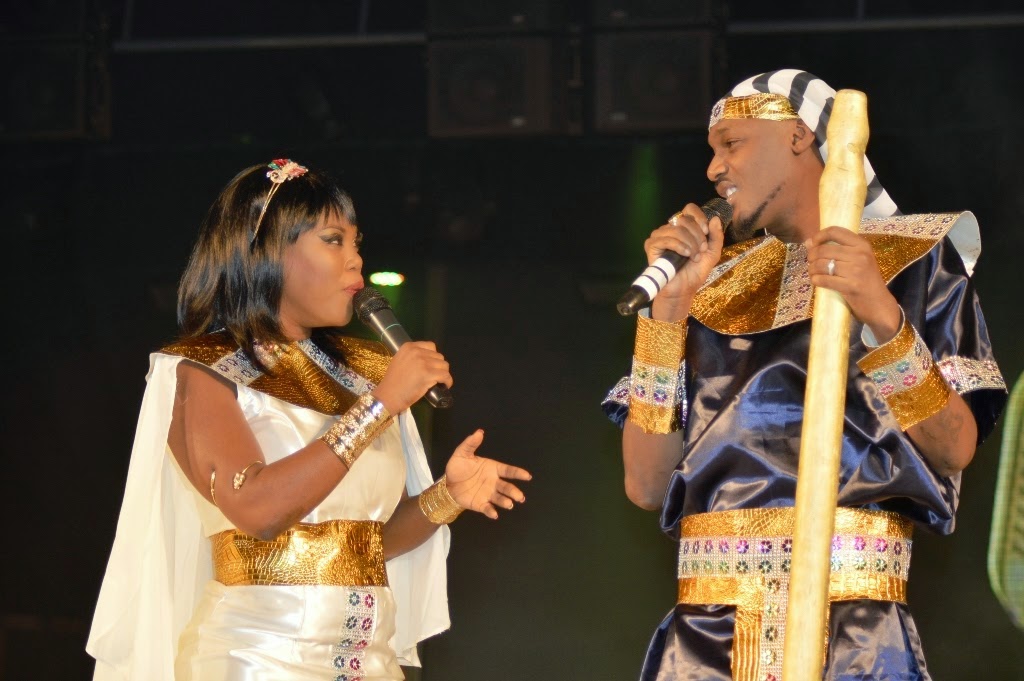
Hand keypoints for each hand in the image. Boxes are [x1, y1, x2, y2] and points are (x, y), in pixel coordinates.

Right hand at [372, 341, 451, 413]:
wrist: (387, 396)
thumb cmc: (392, 382)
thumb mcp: (399, 361)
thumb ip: (411, 357)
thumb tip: (427, 360)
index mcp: (409, 347)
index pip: (431, 346)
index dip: (433, 357)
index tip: (431, 366)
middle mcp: (416, 352)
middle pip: (439, 356)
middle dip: (438, 366)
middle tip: (434, 376)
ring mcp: (423, 363)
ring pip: (444, 365)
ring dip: (443, 374)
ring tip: (439, 381)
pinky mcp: (428, 374)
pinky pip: (446, 376)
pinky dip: (448, 381)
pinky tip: (445, 385)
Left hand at [445, 430, 531, 519]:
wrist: (447, 484)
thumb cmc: (458, 468)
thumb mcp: (462, 453)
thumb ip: (471, 443)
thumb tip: (479, 432)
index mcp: (492, 469)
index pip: (508, 470)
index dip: (518, 473)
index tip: (527, 476)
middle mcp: (493, 482)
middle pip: (507, 487)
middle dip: (514, 491)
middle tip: (520, 497)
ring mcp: (488, 494)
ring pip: (500, 498)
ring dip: (505, 501)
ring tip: (509, 504)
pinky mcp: (480, 504)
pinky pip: (488, 508)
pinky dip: (491, 511)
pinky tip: (494, 514)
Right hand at [644, 203, 725, 321]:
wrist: (684, 289)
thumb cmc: (695, 272)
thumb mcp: (713, 253)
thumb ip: (716, 236)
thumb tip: (715, 218)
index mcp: (684, 227)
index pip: (689, 209)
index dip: (699, 217)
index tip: (706, 232)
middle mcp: (671, 229)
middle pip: (685, 219)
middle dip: (697, 236)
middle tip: (700, 251)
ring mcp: (660, 236)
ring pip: (677, 229)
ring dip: (690, 243)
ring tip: (693, 257)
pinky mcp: (651, 246)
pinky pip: (666, 239)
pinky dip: (679, 246)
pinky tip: (685, 255)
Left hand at [806, 227, 901, 341]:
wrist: (879, 304)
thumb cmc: (865, 281)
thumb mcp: (857, 260)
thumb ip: (837, 250)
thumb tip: (808, 242)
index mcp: (862, 245)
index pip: (835, 231)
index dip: (819, 236)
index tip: (812, 244)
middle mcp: (860, 255)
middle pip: (824, 249)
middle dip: (811, 256)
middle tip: (811, 263)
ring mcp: (856, 270)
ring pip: (822, 264)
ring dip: (812, 269)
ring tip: (813, 273)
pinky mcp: (851, 286)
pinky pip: (824, 279)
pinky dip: (816, 280)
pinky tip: (816, 281)